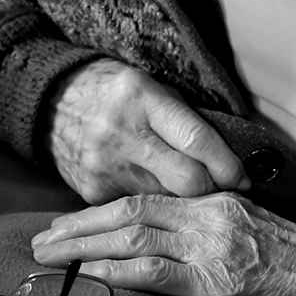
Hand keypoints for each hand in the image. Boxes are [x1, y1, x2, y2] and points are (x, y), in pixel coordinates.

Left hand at [30, 191, 295, 295]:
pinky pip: (155, 270)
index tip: (67, 223)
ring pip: (132, 235)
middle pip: (128, 211)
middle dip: (78, 226)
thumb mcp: (251, 233)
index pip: (145, 200)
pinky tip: (91, 274)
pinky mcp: (215, 282)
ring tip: (51, 257)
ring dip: (84, 247)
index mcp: (213, 204)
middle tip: (41, 240)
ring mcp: (209, 248)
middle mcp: (206, 218)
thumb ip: (210, 232)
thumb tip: (169, 244)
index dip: (99, 211)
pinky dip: (118, 270)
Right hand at [46, 59, 248, 202]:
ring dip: (182, 199)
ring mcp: (104, 166)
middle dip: (212, 189)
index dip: (228, 165)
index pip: (198, 141)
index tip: (243, 178)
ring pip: (167, 201)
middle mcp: (122, 134)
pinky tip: (149, 188)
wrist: (52, 102)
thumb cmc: (115, 92)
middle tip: (220, 187)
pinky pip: (139, 207)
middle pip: (187, 182)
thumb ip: (187, 121)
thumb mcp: (152, 89)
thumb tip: (231, 159)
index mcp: (143, 98)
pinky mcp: (92, 191)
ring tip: (184, 187)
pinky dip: (151, 202)